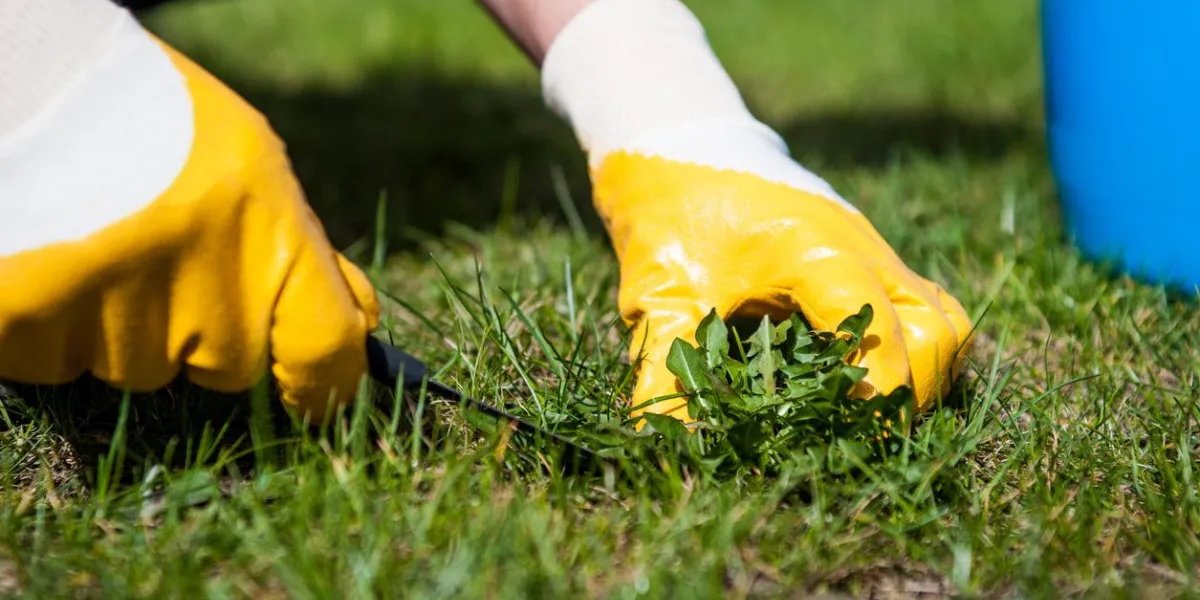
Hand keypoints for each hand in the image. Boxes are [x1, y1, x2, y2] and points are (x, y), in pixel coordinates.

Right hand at [0, 14, 378, 422]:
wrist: (27, 82)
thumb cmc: (145, 114)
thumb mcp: (246, 162)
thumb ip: (296, 249)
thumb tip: (357, 328)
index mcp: (263, 226)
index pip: (323, 345)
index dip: (327, 385)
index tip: (320, 398)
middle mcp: (197, 277)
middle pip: (227, 365)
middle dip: (202, 331)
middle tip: (160, 253)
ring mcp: (110, 307)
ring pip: (136, 366)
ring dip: (121, 325)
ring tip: (96, 237)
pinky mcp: (27, 320)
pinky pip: (59, 360)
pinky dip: (52, 324)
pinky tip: (48, 254)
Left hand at [539, 0, 972, 421]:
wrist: (683, 140)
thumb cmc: (669, 210)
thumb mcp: (657, 290)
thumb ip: (663, 364)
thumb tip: (657, 438)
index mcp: (816, 252)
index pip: (879, 329)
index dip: (878, 391)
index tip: (853, 435)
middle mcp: (862, 248)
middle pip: (937, 329)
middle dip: (912, 391)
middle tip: (861, 434)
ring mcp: (874, 248)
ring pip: (944, 316)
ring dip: (924, 370)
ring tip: (871, 414)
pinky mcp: (870, 254)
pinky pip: (924, 304)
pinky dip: (915, 346)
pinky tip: (866, 378)